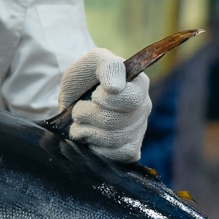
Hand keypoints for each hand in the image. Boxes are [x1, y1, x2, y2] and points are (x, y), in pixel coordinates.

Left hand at [58, 48, 150, 163]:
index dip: (105, 99)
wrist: (73, 99)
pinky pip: (116, 156)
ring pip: (112, 139)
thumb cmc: (86, 77)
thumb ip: (108, 66)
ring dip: (86, 130)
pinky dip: (95, 147)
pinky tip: (90, 137)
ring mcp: (139, 130)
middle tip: (80, 108)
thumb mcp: (94, 61)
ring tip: (81, 121)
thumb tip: (116, 88)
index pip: (130, 99)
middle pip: (115, 121)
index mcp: (140, 85)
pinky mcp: (130, 150)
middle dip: (88, 114)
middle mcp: (144, 108)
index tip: (94, 93)